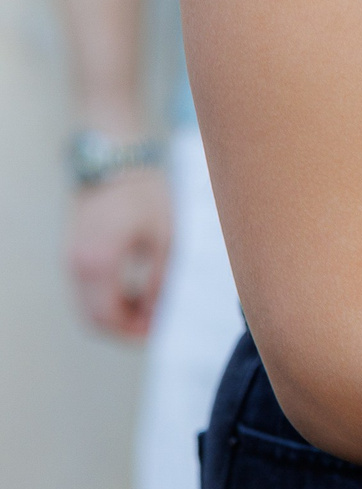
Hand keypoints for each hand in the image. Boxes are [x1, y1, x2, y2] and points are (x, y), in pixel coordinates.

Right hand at [67, 167, 171, 337]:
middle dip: (124, 328)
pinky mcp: (72, 250)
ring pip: (86, 306)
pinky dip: (107, 299)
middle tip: (157, 325)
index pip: (108, 318)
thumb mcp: (164, 238)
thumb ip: (160, 280)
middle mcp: (76, 265)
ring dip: (116, 315)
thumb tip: (159, 312)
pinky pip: (85, 289)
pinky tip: (135, 291)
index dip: (134, 332)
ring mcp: (70, 258)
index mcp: (98, 264)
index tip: (161, 331)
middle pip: (93, 318)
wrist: (114, 156)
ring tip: (152, 307)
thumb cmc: (145, 192)